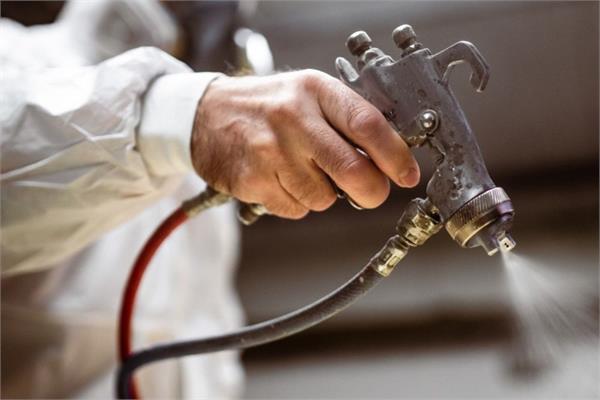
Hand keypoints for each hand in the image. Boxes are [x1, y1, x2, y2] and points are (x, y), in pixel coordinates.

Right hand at [191, 70, 419, 218]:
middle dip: (371, 192)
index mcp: (315, 91)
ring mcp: (271, 150)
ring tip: (302, 172)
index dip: (395, 156)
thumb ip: (346, 119)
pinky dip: (295, 202)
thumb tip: (388, 158)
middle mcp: (293, 118)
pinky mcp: (252, 179)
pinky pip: (295, 209)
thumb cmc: (266, 105)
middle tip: (371, 194)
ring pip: (323, 198)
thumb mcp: (307, 94)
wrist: (204, 114)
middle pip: (353, 170)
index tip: (408, 175)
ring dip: (322, 194)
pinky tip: (280, 180)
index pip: (368, 124)